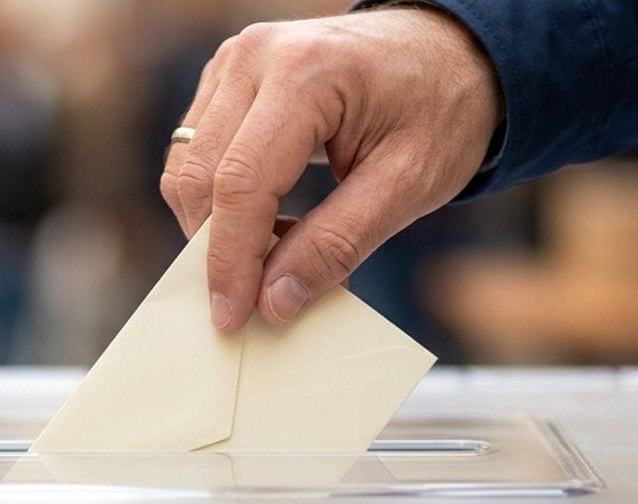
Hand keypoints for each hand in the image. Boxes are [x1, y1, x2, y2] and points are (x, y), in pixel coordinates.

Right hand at [159, 8, 502, 330]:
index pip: (242, 182)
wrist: (450, 52)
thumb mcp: (407, 186)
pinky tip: (269, 222)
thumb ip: (337, 245)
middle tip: (255, 303)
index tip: (231, 317)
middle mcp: (256, 57)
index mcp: (306, 72)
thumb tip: (273, 302)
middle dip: (217, 251)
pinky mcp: (227, 79)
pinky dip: (219, 202)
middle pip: (200, 177)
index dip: (230, 260)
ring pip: (187, 168)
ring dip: (216, 228)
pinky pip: (197, 154)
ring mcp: (235, 63)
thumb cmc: (441, 108)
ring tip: (276, 256)